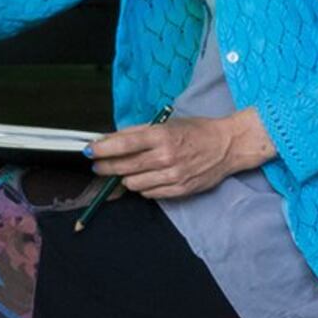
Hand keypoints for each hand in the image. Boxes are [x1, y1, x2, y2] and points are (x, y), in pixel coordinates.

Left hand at [86, 110, 274, 198]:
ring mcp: (172, 176)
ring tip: (129, 170)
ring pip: (133, 183)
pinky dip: (143, 186)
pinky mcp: (179, 190)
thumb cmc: (196, 132)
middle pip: (124, 167)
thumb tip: (110, 139)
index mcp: (162, 136)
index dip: (102, 149)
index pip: (124, 144)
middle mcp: (166, 157)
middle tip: (98, 164)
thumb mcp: (167, 124)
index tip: (90, 151)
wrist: (227, 146)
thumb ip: (137, 132)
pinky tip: (147, 178)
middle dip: (106, 166)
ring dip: (126, 178)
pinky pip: (148, 194)